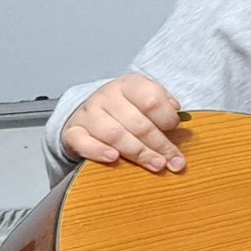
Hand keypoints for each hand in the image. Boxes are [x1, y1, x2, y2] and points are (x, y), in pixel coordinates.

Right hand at [60, 75, 185, 172]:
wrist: (90, 114)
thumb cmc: (127, 110)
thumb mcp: (146, 100)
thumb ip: (164, 105)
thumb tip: (176, 111)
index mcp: (129, 85)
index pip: (151, 99)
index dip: (166, 118)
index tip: (175, 130)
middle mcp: (107, 96)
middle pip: (137, 123)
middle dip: (159, 144)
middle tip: (173, 161)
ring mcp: (89, 113)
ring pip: (115, 134)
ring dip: (138, 153)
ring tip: (156, 165)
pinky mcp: (73, 131)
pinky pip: (83, 142)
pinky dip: (98, 151)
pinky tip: (113, 158)